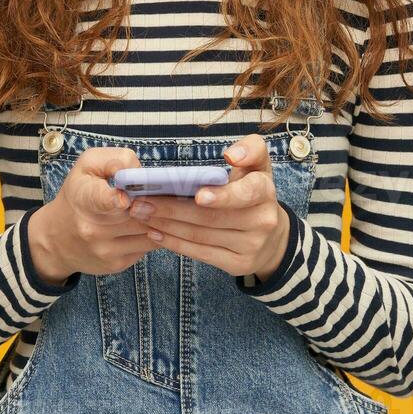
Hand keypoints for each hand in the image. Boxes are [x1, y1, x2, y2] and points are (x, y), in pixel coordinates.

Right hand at [28, 147, 161, 285]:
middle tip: (168, 195)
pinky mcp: (116, 264)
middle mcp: (92, 228)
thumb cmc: (77, 195)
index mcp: (84, 198)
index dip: (120, 199)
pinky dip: (155, 235)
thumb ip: (115, 161)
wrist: (56, 239)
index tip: (128, 198)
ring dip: (161, 220)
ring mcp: (105, 249)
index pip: (104, 201)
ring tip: (164, 209)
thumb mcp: (87, 166)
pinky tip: (151, 225)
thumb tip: (141, 173)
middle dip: (158, 204)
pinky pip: (148, 247)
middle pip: (139, 215)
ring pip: (149, 232)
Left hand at [126, 133, 289, 280]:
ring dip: (167, 225)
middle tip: (140, 201)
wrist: (272, 237)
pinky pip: (201, 254)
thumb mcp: (258, 166)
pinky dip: (175, 243)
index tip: (198, 194)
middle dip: (172, 209)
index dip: (222, 195)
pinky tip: (155, 233)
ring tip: (141, 214)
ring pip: (202, 236)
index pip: (247, 192)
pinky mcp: (238, 265)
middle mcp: (263, 221)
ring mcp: (251, 246)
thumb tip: (232, 155)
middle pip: (211, 217)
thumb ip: (250, 149)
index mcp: (265, 191)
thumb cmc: (253, 192)